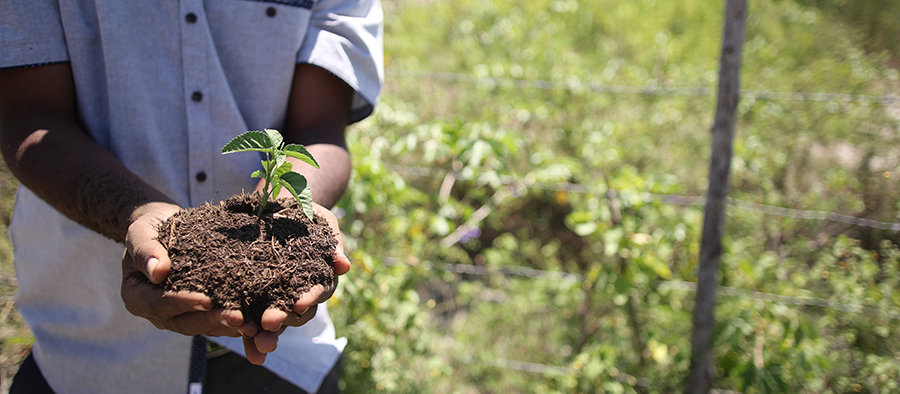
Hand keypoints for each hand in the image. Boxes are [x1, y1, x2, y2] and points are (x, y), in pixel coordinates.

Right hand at [120, 202, 250, 336]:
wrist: (164, 228)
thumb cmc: (150, 228)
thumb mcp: (141, 233)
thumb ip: (145, 251)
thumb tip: (157, 272)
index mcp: (137, 297)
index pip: (159, 305)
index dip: (183, 303)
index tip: (206, 300)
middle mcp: (158, 313)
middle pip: (185, 322)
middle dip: (212, 320)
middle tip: (237, 318)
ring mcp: (179, 315)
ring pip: (204, 326)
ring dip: (227, 326)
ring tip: (252, 325)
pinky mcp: (199, 311)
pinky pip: (216, 321)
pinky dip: (235, 323)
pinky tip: (256, 321)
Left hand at [241, 202, 350, 363]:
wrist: (279, 208)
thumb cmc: (306, 214)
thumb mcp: (323, 222)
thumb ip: (333, 244)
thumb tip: (344, 266)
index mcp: (320, 277)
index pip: (318, 292)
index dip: (310, 298)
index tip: (299, 304)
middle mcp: (301, 292)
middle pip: (295, 313)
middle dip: (283, 318)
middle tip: (269, 323)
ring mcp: (278, 297)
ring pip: (276, 320)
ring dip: (265, 332)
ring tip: (252, 336)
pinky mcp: (257, 298)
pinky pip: (252, 317)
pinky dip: (246, 329)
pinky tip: (235, 331)